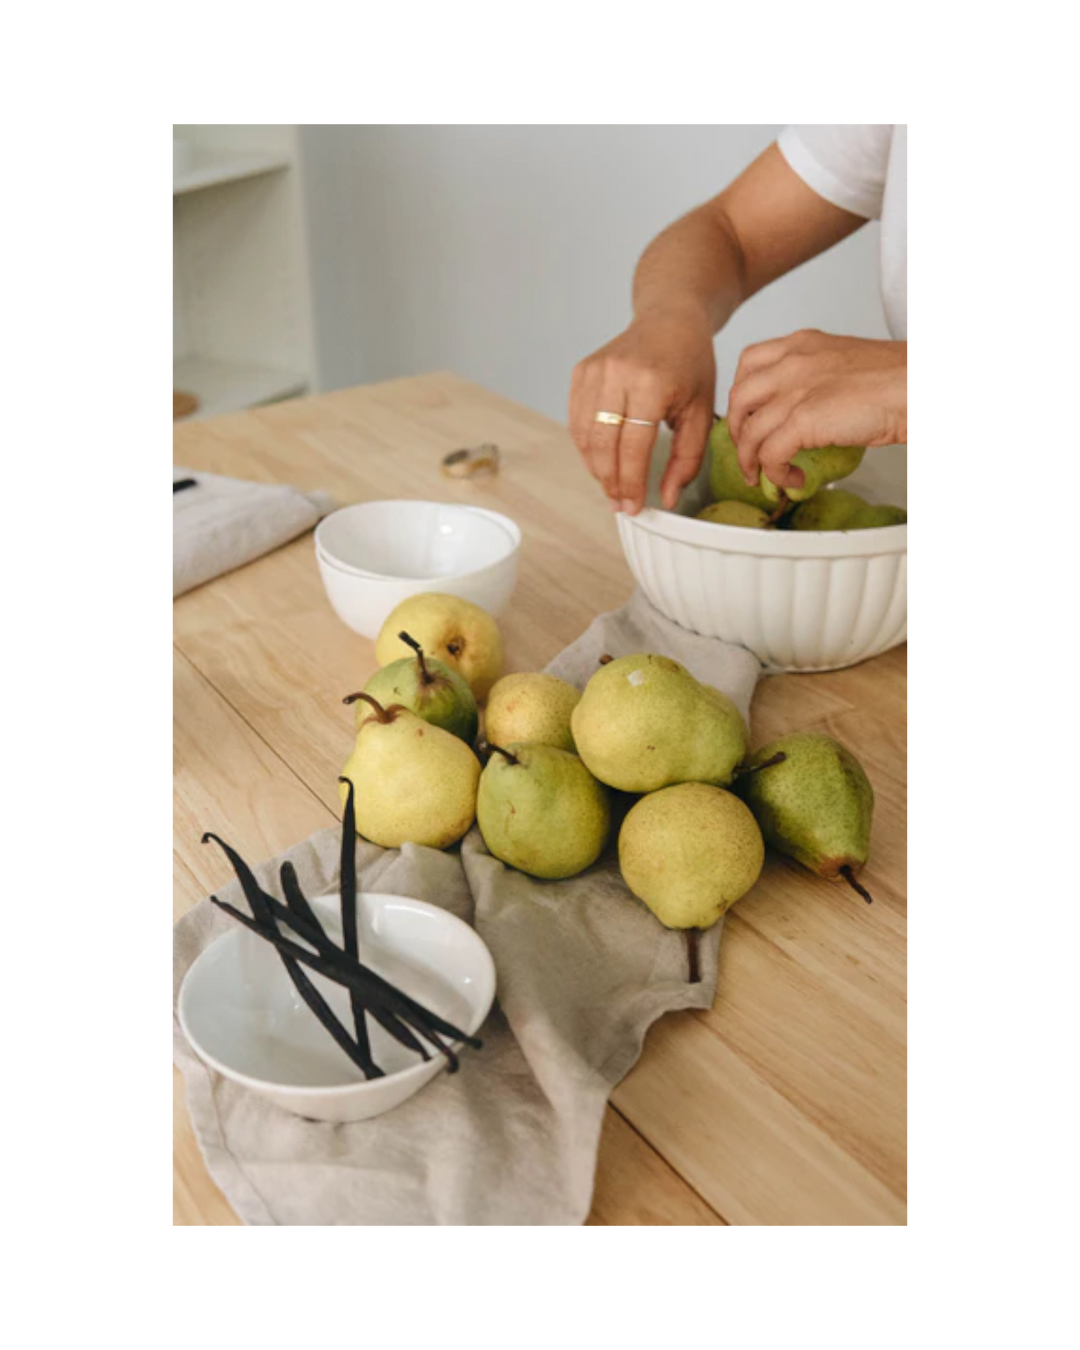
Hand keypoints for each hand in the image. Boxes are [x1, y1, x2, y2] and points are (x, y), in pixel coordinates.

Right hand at [569, 312, 715, 513]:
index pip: (633, 448)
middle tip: (620, 503)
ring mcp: (594, 370)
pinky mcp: (581, 371)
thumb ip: (687, 459)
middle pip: (603, 445)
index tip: (634, 507)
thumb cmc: (690, 364)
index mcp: (651, 383)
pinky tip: (601, 460)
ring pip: (584, 436)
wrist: (670, 318)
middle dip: (610, 481)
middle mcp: (617, 374)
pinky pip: (576, 421)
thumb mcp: (701, 411)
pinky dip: (586, 447)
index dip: (631, 483)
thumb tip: (667, 499)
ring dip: (596, 468)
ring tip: (611, 485)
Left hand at [728, 331, 910, 490]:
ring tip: (762, 476)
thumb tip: (805, 410)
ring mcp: (795, 390)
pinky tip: (792, 479)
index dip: (742, 396)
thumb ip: (818, 378)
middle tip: (747, 452)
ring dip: (751, 461)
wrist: (916, 387)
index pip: (749, 363)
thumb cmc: (896, 381)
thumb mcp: (845, 366)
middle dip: (737, 431)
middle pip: (739, 399)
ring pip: (749, 432)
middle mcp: (792, 363)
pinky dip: (776, 473)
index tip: (747, 416)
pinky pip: (770, 455)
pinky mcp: (804, 419)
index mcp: (802, 344)